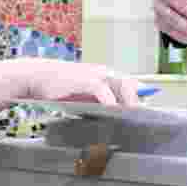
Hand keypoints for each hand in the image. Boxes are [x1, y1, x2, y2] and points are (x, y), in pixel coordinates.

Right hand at [15, 59, 140, 106]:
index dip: (139, 92)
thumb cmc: (59, 88)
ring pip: (120, 83)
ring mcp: (94, 75)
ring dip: (129, 97)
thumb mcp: (81, 95)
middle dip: (138, 96)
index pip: (127, 81)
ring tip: (134, 111)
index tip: (149, 104)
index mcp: (102, 75)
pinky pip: (102, 89)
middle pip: (128, 82)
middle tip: (145, 112)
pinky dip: (109, 99)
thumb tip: (111, 112)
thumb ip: (97, 100)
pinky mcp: (84, 80)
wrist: (37, 77)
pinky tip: (114, 108)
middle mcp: (102, 73)